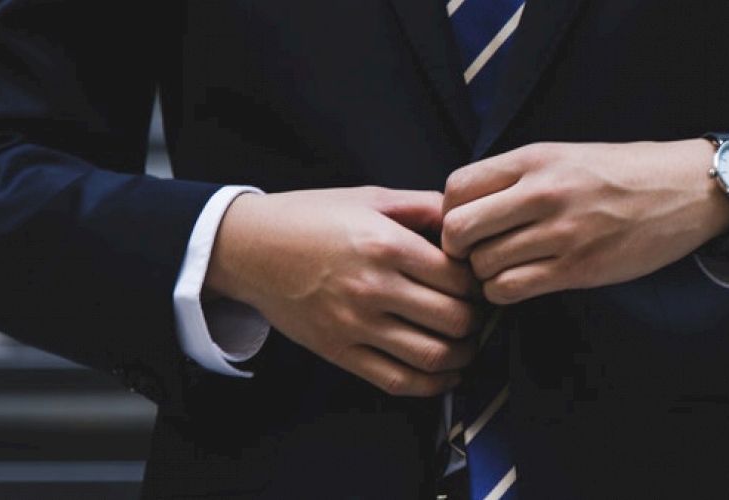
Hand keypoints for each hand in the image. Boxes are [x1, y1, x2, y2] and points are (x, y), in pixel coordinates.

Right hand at [206, 187, 478, 395]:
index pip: (459, 278)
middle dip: (476, 321)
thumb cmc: (311, 218)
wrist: (250, 248)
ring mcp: (355, 324)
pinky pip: (397, 380)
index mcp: (386, 244)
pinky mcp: (339, 351)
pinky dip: (432, 385)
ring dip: (462, 355)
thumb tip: (467, 220)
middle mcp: (373, 287)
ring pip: (432, 356)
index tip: (478, 283)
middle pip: (454, 319)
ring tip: (466, 345)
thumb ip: (423, 206)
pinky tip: (444, 374)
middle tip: (478, 314)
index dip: (479, 284)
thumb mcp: (370, 197)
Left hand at [442, 141, 728, 303]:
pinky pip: (511, 289)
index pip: (456, 188)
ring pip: (483, 266)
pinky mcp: (578, 268)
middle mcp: (542, 193)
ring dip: (484, 274)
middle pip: (458, 230)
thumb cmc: (622, 173)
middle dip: (457, 248)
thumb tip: (464, 206)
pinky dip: (504, 292)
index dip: (449, 212)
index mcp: (534, 159)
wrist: (685, 190)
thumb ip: (516, 177)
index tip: (466, 223)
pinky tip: (520, 283)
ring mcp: (560, 233)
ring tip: (504, 268)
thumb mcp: (564, 156)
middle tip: (475, 253)